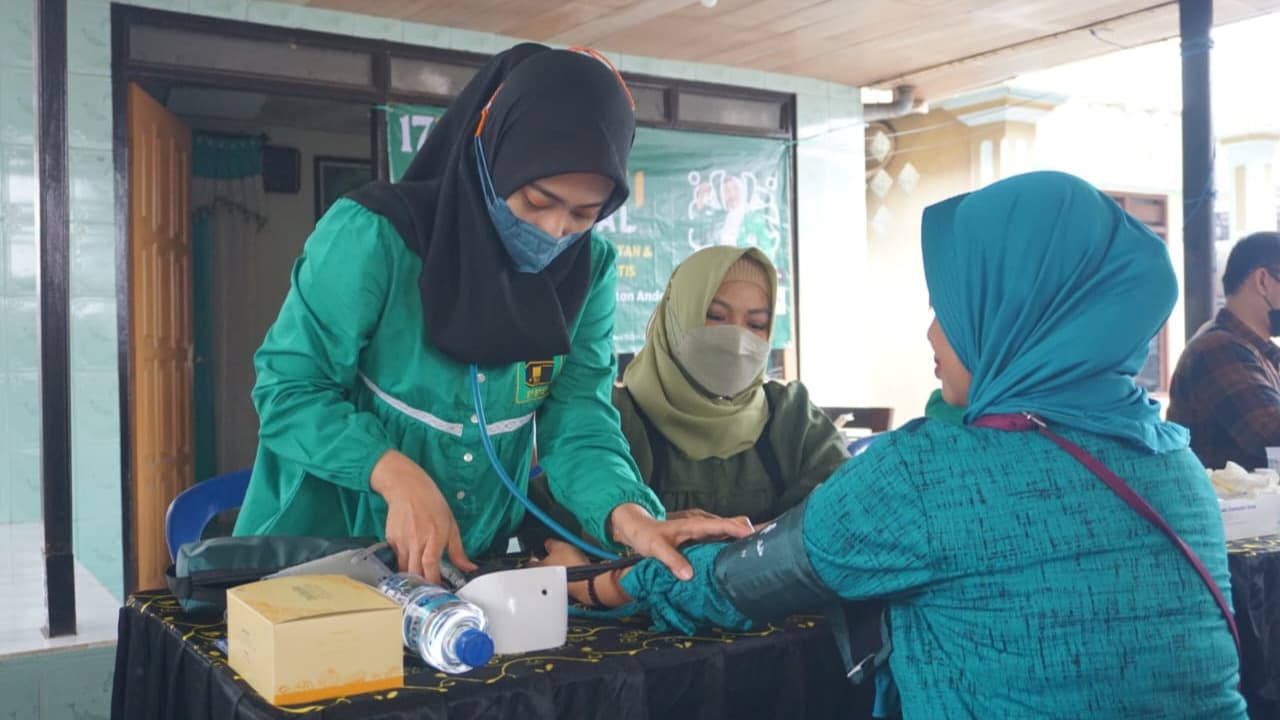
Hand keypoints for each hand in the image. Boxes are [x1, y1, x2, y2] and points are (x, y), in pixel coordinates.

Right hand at [370, 450, 477, 582]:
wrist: (407, 487)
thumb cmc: (431, 503)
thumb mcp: (451, 525)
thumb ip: (458, 551)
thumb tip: (469, 568)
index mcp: (433, 537)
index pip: (431, 567)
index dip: (433, 583)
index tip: (438, 592)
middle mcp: (416, 541)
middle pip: (415, 573)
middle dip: (421, 586)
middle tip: (429, 593)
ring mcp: (401, 541)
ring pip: (404, 569)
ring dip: (411, 578)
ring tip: (419, 584)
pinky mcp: (391, 540)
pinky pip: (397, 559)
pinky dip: (403, 564)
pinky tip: (410, 565)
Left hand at [535, 539, 631, 607]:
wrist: (586, 582)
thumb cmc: (571, 566)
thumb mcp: (559, 546)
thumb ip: (550, 544)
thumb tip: (547, 543)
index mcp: (538, 568)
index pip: (530, 563)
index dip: (534, 557)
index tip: (536, 554)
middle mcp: (544, 581)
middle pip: (541, 572)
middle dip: (545, 566)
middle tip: (551, 558)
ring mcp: (556, 588)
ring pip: (553, 578)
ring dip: (556, 573)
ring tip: (565, 565)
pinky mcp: (568, 592)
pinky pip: (564, 582)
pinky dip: (567, 578)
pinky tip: (574, 572)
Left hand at [607, 503, 752, 580]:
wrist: (639, 529)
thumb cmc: (647, 536)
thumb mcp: (657, 549)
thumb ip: (672, 561)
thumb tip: (690, 575)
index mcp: (696, 525)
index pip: (724, 525)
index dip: (740, 530)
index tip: (755, 537)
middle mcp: (704, 527)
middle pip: (734, 526)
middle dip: (750, 534)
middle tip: (764, 551)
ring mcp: (705, 534)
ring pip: (730, 534)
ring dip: (743, 542)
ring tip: (758, 558)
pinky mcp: (703, 541)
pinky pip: (723, 542)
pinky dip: (734, 548)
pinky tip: (739, 562)